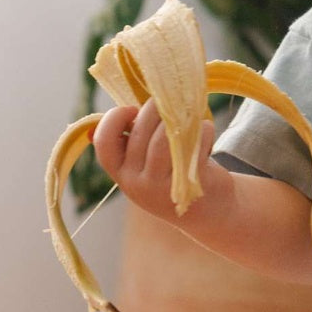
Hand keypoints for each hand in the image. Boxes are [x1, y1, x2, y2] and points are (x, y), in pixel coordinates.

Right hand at [92, 99, 226, 222]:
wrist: (207, 209)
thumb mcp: (145, 162)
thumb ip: (135, 138)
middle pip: (140, 133)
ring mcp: (161, 185)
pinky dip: (203, 129)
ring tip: (190, 115)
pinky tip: (205, 130)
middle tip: (170, 102)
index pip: (104, 142)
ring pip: (165, 138)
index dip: (114, 118)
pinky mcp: (188, 183)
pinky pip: (194, 144)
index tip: (133, 109)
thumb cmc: (173, 173)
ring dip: (180, 117)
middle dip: (155, 108)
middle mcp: (135, 182)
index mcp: (121, 172)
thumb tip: (125, 106)